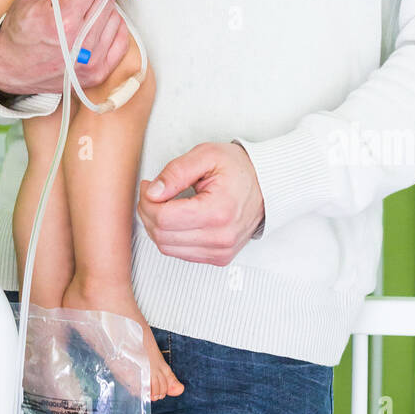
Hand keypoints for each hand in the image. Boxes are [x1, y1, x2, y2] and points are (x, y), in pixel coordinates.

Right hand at [0, 0, 129, 94]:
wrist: (10, 67)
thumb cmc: (19, 31)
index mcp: (64, 20)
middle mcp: (81, 43)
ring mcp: (92, 60)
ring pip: (115, 16)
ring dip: (102, 7)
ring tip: (82, 9)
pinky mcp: (98, 72)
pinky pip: (121, 39)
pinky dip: (111, 27)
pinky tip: (94, 25)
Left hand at [137, 142, 264, 265]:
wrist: (267, 185)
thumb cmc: (238, 169)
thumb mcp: (206, 155)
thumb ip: (176, 172)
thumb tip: (153, 191)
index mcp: (218, 211)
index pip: (164, 218)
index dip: (147, 201)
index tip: (149, 186)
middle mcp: (221, 237)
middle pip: (162, 236)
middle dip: (148, 212)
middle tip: (153, 193)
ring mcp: (221, 251)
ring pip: (167, 248)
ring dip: (156, 226)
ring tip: (163, 204)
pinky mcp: (219, 258)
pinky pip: (180, 254)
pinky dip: (170, 237)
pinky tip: (176, 218)